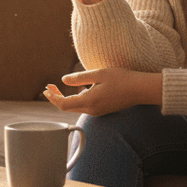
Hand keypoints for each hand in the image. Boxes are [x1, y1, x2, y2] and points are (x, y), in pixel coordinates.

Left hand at [42, 67, 162, 115]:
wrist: (141, 89)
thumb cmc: (122, 79)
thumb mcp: (99, 74)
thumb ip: (79, 78)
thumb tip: (63, 80)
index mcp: (88, 101)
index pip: (62, 104)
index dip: (52, 97)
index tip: (46, 89)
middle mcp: (91, 110)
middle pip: (67, 108)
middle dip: (56, 97)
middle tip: (49, 87)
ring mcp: (97, 112)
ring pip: (75, 107)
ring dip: (66, 98)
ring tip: (60, 86)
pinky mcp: (103, 110)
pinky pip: (84, 106)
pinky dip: (77, 99)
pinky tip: (80, 89)